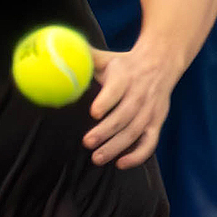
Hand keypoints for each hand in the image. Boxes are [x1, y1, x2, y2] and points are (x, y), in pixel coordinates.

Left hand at [83, 46, 172, 168]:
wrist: (161, 62)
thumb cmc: (125, 64)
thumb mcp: (106, 58)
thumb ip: (84, 59)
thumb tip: (56, 53)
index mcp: (125, 76)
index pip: (117, 89)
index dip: (106, 101)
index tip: (93, 112)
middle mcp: (139, 94)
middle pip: (124, 115)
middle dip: (106, 131)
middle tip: (87, 143)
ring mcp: (150, 110)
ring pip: (134, 131)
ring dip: (116, 146)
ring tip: (97, 157)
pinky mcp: (157, 122)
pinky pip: (150, 142)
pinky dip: (138, 155)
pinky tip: (121, 163)